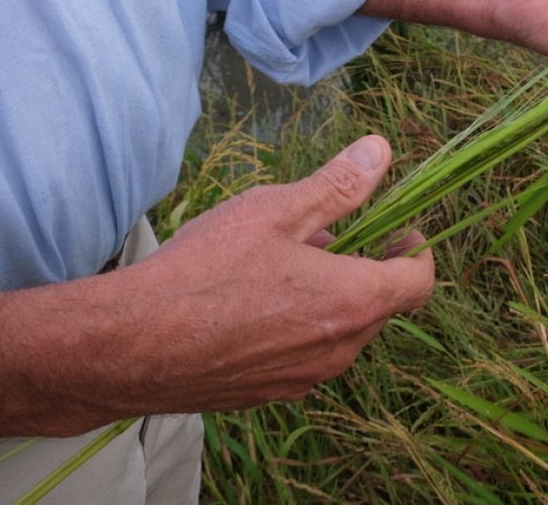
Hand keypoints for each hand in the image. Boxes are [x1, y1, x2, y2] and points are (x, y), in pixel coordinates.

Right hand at [0, 135, 433, 436]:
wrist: (129, 347)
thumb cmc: (204, 271)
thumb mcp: (275, 211)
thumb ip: (337, 185)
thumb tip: (381, 151)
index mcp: (354, 301)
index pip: (419, 281)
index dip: (416, 250)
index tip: (399, 228)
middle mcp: (340, 350)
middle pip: (379, 305)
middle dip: (362, 266)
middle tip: (321, 235)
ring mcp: (305, 379)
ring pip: (340, 332)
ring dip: (328, 296)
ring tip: (278, 264)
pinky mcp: (269, 396)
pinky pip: (304, 356)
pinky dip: (297, 326)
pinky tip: (250, 302)